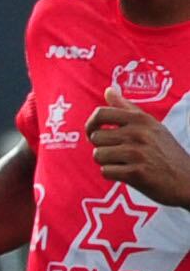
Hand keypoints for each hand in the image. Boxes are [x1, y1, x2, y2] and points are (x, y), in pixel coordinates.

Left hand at [91, 91, 189, 207]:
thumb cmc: (164, 152)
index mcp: (141, 119)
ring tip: (125, 163)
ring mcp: (137, 153)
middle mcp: (139, 133)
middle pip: (96, 137)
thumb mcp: (151, 125)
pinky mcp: (136, 173)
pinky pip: (105, 172)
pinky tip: (129, 173)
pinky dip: (113, 175)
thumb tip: (108, 90)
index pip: (101, 114)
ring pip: (98, 155)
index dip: (90, 125)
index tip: (94, 133)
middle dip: (102, 147)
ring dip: (107, 162)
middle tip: (118, 154)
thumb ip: (127, 108)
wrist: (186, 179)